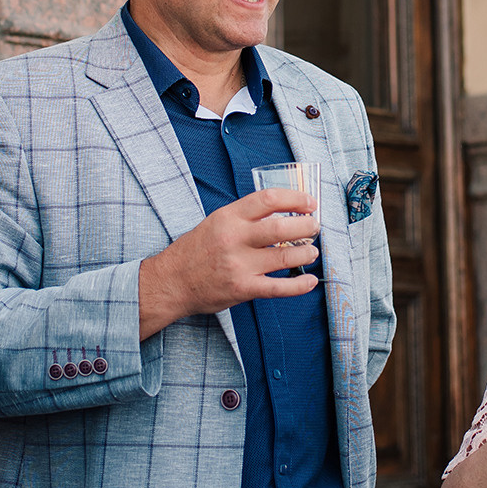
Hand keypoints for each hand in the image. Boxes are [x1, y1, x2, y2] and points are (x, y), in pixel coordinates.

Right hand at [138, 190, 323, 336]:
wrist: (171, 281)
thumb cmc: (196, 250)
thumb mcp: (216, 221)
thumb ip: (245, 216)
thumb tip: (282, 210)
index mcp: (229, 217)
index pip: (269, 199)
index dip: (296, 198)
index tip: (310, 202)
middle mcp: (235, 238)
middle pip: (282, 227)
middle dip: (307, 226)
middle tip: (315, 227)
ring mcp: (239, 265)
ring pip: (285, 257)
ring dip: (306, 253)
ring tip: (312, 251)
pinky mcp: (243, 289)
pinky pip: (279, 288)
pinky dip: (299, 285)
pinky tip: (310, 281)